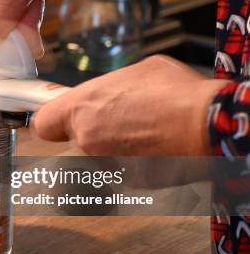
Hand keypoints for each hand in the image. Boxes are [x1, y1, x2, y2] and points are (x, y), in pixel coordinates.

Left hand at [33, 55, 229, 155]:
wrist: (210, 127)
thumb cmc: (178, 94)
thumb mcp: (139, 71)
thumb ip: (112, 86)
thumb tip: (111, 91)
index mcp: (82, 106)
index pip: (43, 123)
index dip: (52, 122)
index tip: (57, 120)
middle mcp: (86, 138)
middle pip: (76, 140)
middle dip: (93, 132)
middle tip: (121, 121)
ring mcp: (105, 163)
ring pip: (99, 156)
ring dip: (115, 148)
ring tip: (146, 133)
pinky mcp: (126, 182)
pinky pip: (121, 170)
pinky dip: (134, 163)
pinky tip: (155, 149)